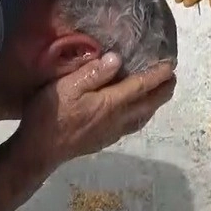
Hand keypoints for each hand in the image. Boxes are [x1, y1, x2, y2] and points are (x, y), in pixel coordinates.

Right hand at [19, 53, 175, 166]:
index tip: (171, 65)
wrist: (38, 151)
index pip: (141, 87)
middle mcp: (118, 119)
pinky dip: (142, 115)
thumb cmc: (50, 114)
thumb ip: (93, 73)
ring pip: (142, 117)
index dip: (157, 75)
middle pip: (148, 104)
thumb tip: (117, 59)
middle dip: (163, 90)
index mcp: (111, 103)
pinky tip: (137, 113)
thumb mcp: (67, 86)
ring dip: (155, 104)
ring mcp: (112, 132)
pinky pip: (132, 125)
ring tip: (160, 93)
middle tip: (172, 77)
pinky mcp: (104, 140)